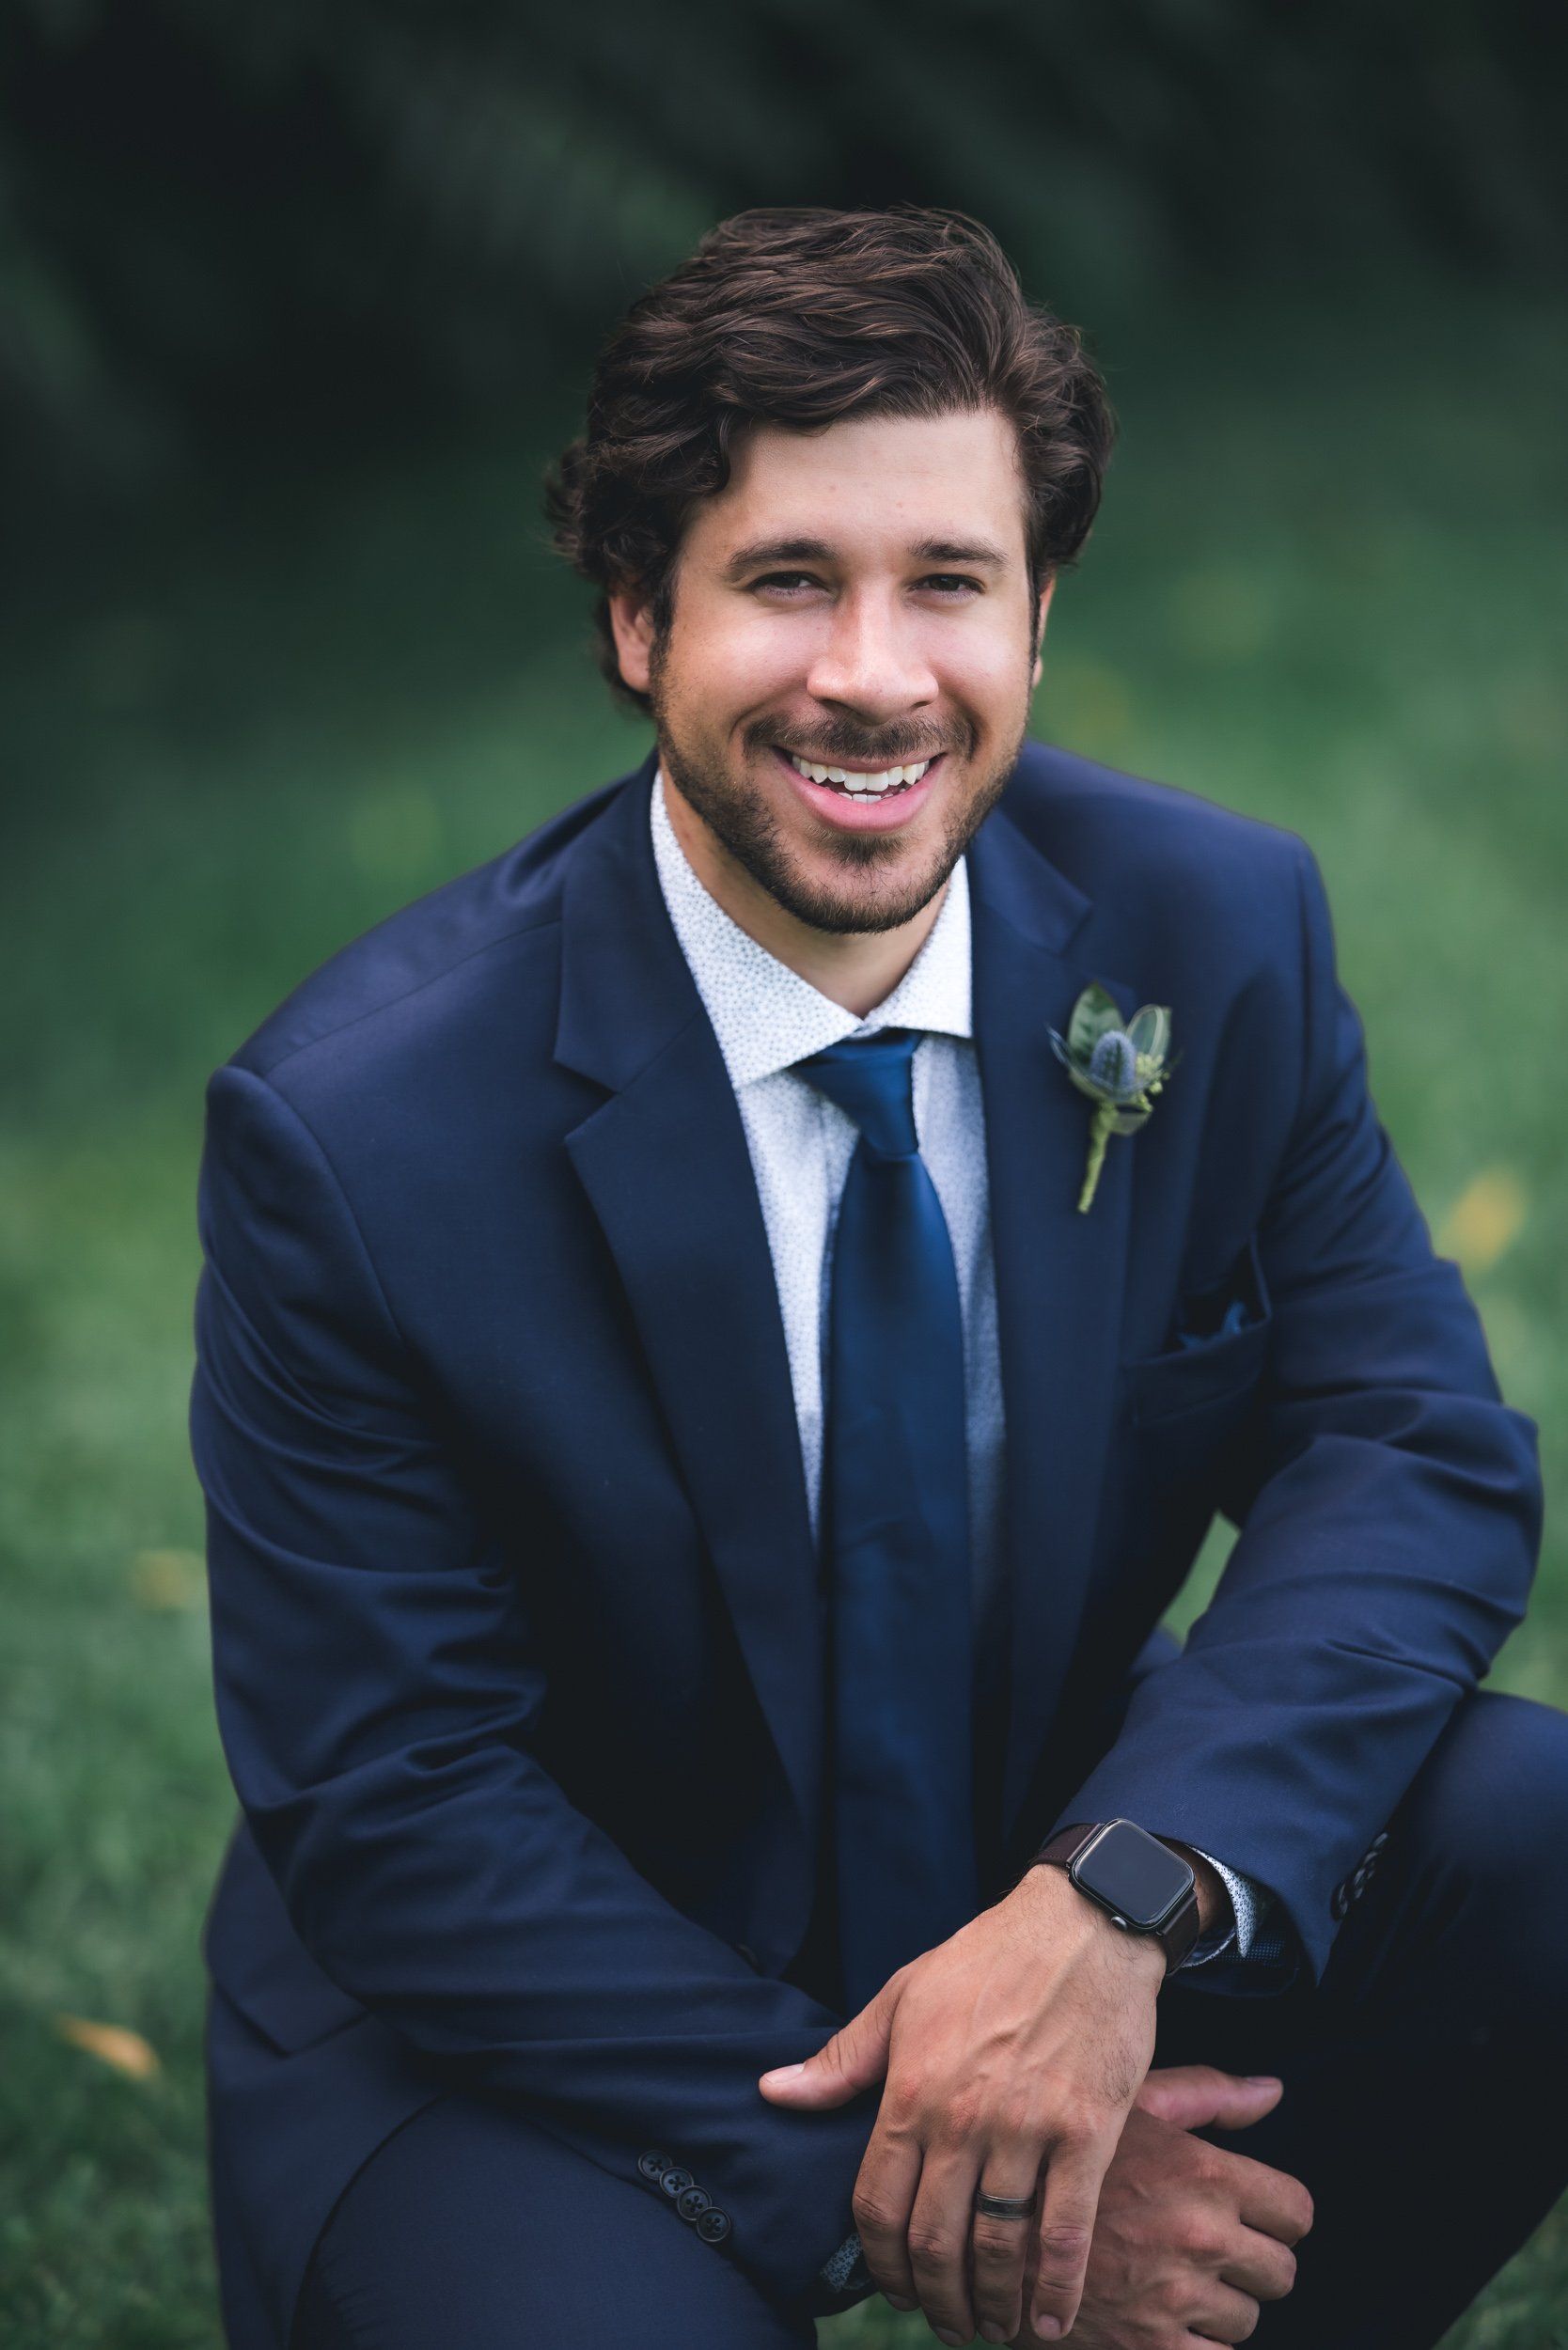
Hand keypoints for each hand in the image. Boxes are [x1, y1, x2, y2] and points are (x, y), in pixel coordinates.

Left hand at [758, 1863, 1165, 2343]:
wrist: (1083, 1925)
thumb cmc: (987, 1957)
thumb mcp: (901, 1994)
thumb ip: (842, 2059)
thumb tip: (773, 2093)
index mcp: (911, 2090)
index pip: (877, 2205)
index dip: (881, 2264)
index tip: (894, 2289)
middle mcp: (963, 2119)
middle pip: (935, 2241)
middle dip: (935, 2299)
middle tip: (945, 2323)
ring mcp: (1028, 2129)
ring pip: (998, 2248)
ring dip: (990, 2305)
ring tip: (990, 2326)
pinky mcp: (1089, 2133)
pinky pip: (1066, 2232)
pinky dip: (1057, 2290)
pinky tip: (1050, 2322)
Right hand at [1007, 2065, 1312, 2347]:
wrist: (982, 2228)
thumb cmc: (1059, 2153)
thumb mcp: (1128, 2105)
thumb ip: (1206, 2096)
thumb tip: (1273, 2090)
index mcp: (1201, 2171)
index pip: (1297, 2211)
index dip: (1277, 2215)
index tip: (1252, 2218)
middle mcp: (1198, 2234)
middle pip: (1281, 2272)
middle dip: (1250, 2265)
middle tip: (1208, 2254)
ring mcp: (1175, 2298)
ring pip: (1247, 2320)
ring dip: (1216, 2308)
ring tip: (1168, 2282)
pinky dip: (1196, 2347)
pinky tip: (1157, 2319)